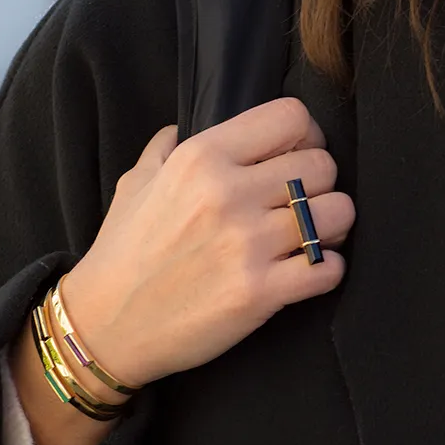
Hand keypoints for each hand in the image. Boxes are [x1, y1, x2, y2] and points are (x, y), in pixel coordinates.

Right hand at [63, 98, 354, 388]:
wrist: (106, 326)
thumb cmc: (122, 253)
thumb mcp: (137, 182)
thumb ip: (169, 145)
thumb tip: (191, 123)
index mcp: (200, 157)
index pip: (292, 118)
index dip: (306, 136)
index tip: (297, 156)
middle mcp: (227, 194)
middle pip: (322, 166)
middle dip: (320, 184)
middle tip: (302, 204)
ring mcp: (247, 245)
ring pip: (338, 213)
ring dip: (331, 226)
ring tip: (310, 237)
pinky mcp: (260, 293)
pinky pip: (330, 267)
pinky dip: (327, 269)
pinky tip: (306, 270)